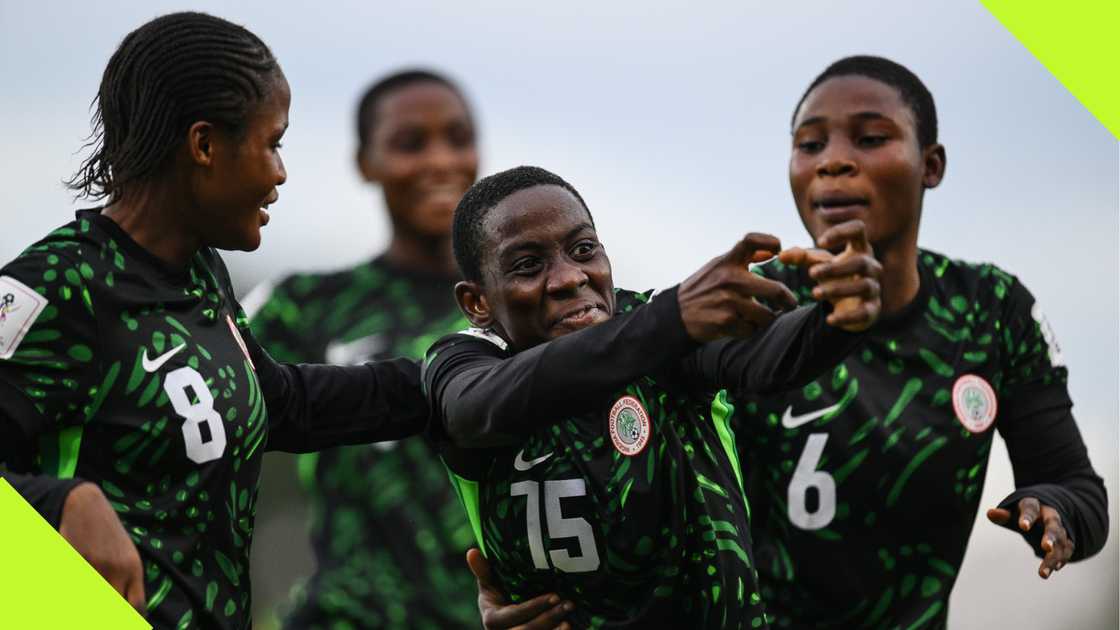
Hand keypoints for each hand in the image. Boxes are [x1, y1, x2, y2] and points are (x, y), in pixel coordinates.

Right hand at [60, 482, 145, 611]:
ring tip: (92, 580)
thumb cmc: (108, 535)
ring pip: (92, 599)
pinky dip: (71, 592)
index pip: (136, 606)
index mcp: (133, 568)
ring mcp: (95, 565)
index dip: (130, 620)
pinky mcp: (75, 559)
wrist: (87, 505)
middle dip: (108, 614)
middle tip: (106, 600)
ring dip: (89, 601)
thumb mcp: (126, 555)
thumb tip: (132, 610)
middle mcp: (117, 569)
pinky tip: (77, 571)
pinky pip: (74, 586)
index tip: (125, 620)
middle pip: (115, 607)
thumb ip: (128, 581)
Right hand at [467, 548, 571, 629]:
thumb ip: (483, 570)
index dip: (534, 607)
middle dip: (548, 619)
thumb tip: (471, 551)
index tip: (555, 595)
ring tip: (570, 619)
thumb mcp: (489, 582)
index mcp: (491, 619)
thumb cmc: (498, 594)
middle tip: (568, 604)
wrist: (505, 616)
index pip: (514, 615)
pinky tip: (568, 628)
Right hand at [678, 232, 798, 341]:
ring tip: (756, 317)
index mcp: (727, 261)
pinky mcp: (725, 322)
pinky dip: (749, 330)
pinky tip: (738, 325)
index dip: (770, 241)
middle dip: (788, 301)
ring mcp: (728, 301)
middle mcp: (729, 279)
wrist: (675, 314)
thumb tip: (772, 252)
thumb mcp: (718, 267)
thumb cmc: (703, 289)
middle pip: (776, 290)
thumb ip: (745, 258)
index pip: (750, 240)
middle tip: (790, 304)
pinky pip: (751, 330)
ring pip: (767, 316)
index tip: (779, 250)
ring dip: (765, 319)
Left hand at [778, 220, 881, 331]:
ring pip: (864, 286)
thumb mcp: (817, 264)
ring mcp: (873, 288)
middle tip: (810, 273)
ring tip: (814, 293)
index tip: (820, 242)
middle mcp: (871, 267)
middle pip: (860, 262)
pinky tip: (830, 319)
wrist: (847, 304)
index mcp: (859, 249)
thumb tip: (780, 256)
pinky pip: (864, 313)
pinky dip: (847, 317)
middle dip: (835, 268)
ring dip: (838, 289)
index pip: (858, 229)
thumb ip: (800, 257)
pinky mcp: (872, 310)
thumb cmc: (834, 275)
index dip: (842, 232)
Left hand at [987, 497, 1074, 578]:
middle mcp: (1050, 516)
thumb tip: (990, 513)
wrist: (1045, 512)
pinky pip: (1067, 549)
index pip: (1031, 509)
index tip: (1023, 527)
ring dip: (1054, 556)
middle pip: (1053, 525)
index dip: (1027, 518)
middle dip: (1051, 536)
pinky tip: (1056, 568)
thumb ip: (1002, 515)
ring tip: (1043, 573)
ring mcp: (1060, 529)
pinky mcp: (1066, 540)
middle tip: (1046, 547)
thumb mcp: (1012, 513)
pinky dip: (1063, 558)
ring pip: (1061, 541)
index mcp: (1034, 506)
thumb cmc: (1023, 514)